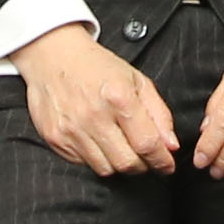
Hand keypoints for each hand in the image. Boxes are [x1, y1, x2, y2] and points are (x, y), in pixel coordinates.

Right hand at [10, 23, 178, 177]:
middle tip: (145, 157)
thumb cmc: (97, 66)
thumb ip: (159, 114)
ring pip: (106, 169)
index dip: (162, 161)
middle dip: (142, 166)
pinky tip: (97, 141)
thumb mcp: (136, 80)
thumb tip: (171, 147)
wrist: (52, 54)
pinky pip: (83, 163)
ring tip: (120, 147)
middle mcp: (94, 115)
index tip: (167, 165)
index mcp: (119, 97)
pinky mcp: (55, 138)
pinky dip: (96, 158)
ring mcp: (72, 129)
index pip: (147, 144)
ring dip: (118, 164)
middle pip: (127, 163)